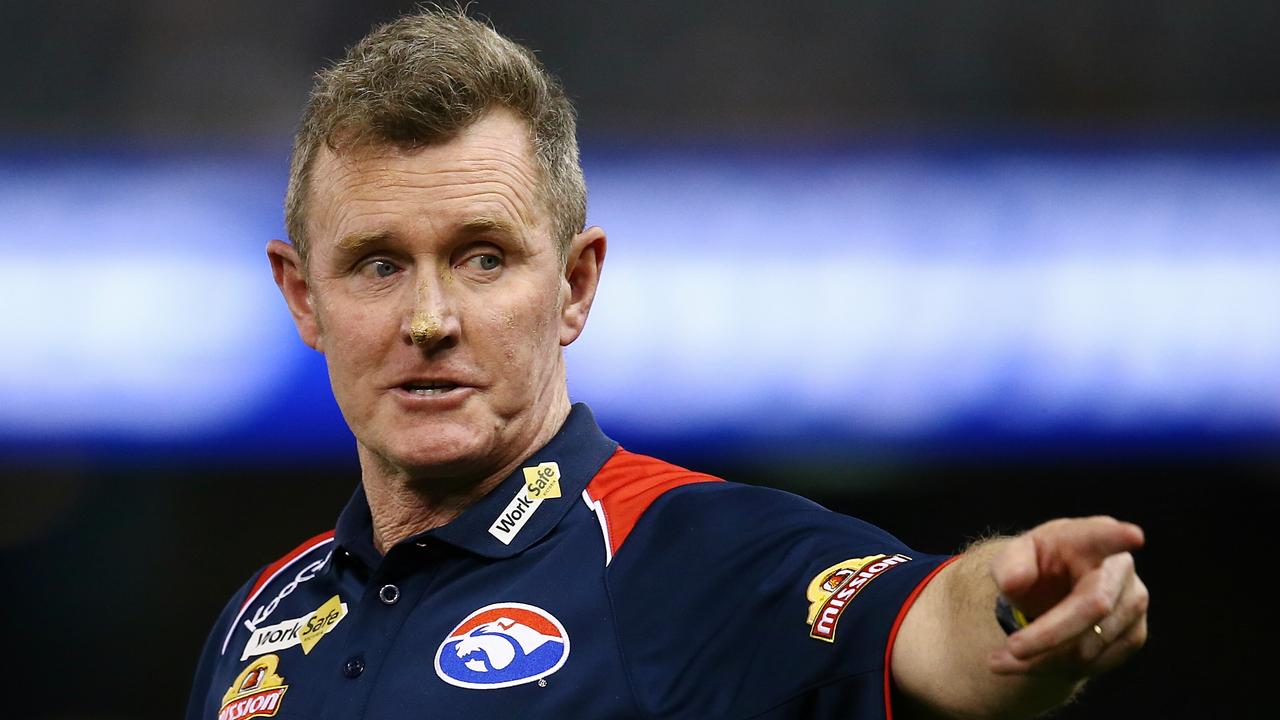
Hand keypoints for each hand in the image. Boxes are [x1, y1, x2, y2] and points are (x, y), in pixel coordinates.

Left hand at [987, 516, 1148, 677]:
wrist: (1053, 593)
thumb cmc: (1036, 566)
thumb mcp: (1013, 559)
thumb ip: (1010, 565)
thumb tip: (1015, 582)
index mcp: (1087, 538)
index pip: (1104, 536)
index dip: (1118, 537)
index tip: (1134, 536)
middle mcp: (1120, 568)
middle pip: (1093, 606)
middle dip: (1050, 633)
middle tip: (1012, 648)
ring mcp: (1133, 604)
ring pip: (1089, 644)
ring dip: (1042, 659)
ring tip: (1003, 659)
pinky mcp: (1133, 636)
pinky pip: (1094, 663)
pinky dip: (1053, 670)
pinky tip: (1028, 664)